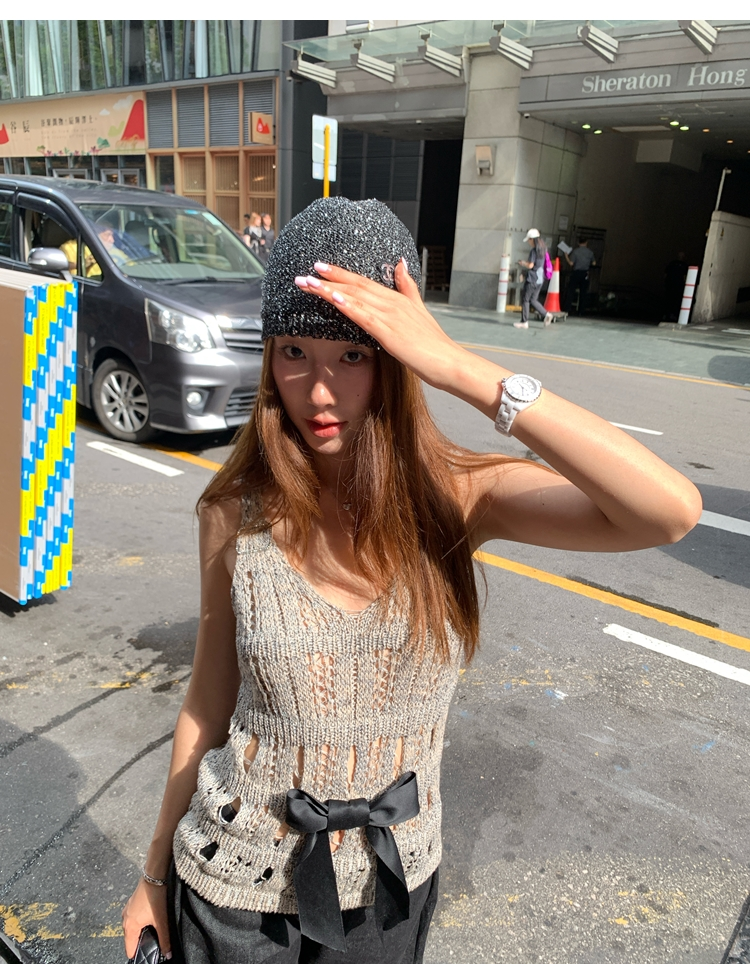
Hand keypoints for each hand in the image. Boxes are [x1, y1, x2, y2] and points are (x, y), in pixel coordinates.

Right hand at [122, 878, 170, 959]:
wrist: (154, 875)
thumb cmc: (156, 896)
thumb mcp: (162, 921)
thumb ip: (165, 939)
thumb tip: (168, 954)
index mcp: (129, 926)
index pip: (129, 948)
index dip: (137, 954)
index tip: (145, 957)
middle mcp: (125, 918)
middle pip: (130, 938)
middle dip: (139, 943)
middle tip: (151, 946)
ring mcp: (128, 909)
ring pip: (131, 927)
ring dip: (139, 931)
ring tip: (151, 934)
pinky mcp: (132, 902)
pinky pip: (133, 917)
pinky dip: (139, 922)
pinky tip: (149, 919)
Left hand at [294, 260, 472, 391]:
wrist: (448, 362)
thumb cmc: (433, 343)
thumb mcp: (419, 310)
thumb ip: (408, 287)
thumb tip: (401, 263)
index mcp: (397, 298)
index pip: (363, 282)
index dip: (340, 273)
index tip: (320, 267)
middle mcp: (392, 303)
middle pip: (355, 286)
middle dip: (328, 278)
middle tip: (304, 273)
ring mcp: (391, 316)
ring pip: (355, 298)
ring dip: (329, 290)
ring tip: (307, 284)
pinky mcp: (389, 333)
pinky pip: (365, 316)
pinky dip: (348, 306)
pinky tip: (333, 298)